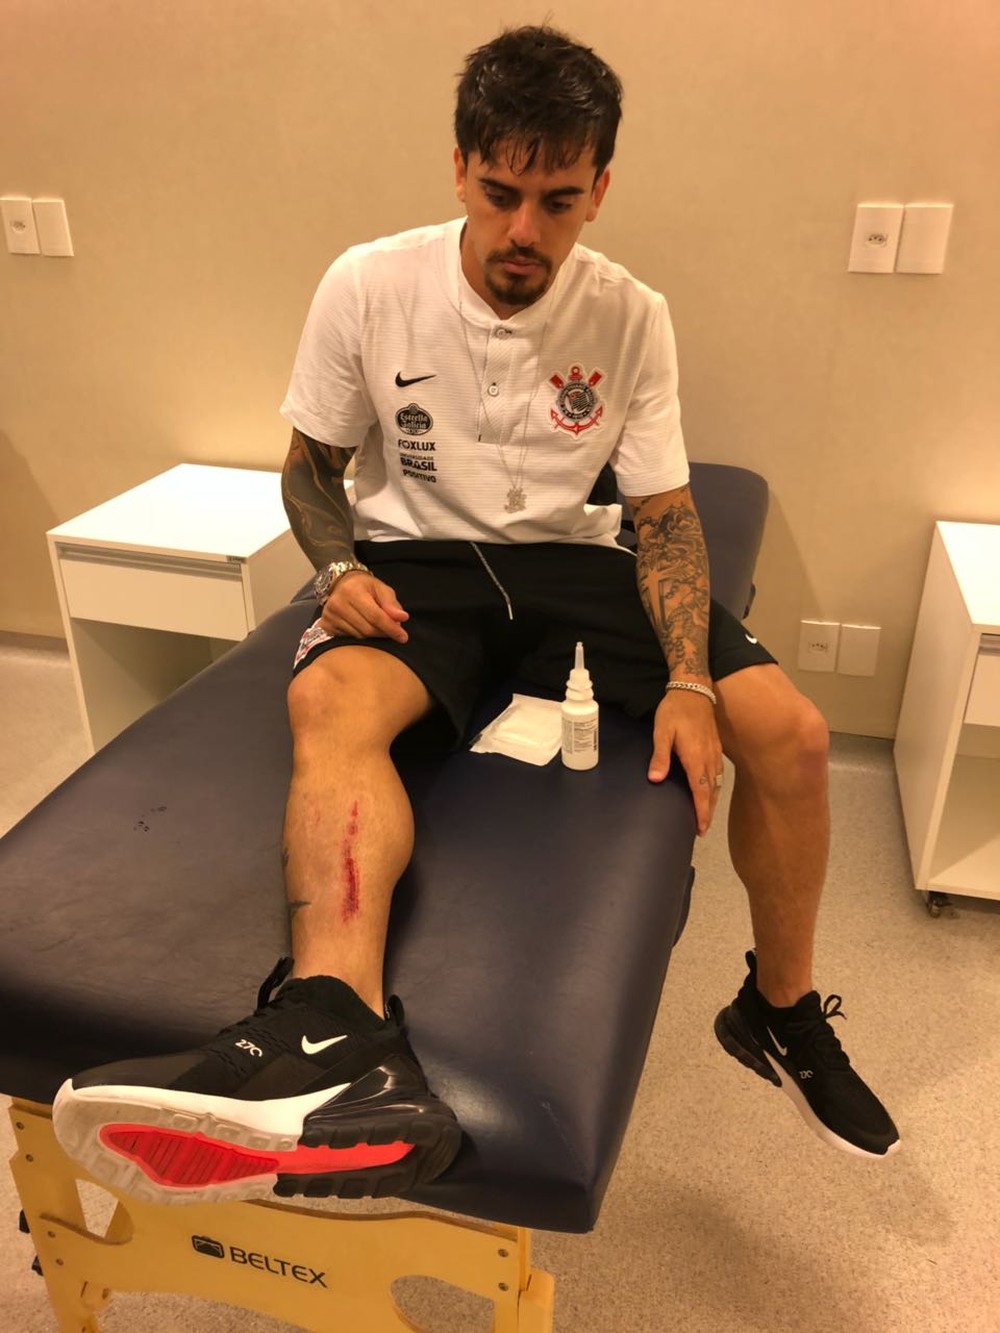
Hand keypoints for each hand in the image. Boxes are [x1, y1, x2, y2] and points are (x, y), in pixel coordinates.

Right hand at [318, 572, 409, 642]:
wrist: (341, 584)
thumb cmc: (365, 587)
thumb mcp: (381, 589)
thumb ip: (391, 604)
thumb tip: (402, 618)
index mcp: (352, 591)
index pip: (375, 616)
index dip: (390, 628)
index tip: (403, 637)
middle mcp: (337, 603)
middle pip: (367, 629)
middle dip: (383, 633)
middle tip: (393, 632)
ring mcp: (329, 615)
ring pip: (358, 636)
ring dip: (373, 636)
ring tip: (378, 627)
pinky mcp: (325, 625)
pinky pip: (348, 639)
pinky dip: (360, 638)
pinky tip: (364, 628)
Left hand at [647, 688, 723, 835]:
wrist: (694, 689)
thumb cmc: (675, 710)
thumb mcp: (662, 731)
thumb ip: (660, 756)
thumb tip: (656, 779)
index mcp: (696, 757)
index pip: (701, 791)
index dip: (702, 811)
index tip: (700, 828)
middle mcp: (709, 758)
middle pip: (711, 791)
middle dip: (708, 812)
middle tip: (702, 829)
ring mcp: (714, 752)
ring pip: (716, 783)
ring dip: (712, 800)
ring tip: (706, 815)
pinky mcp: (716, 747)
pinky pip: (718, 773)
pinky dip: (714, 787)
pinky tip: (709, 790)